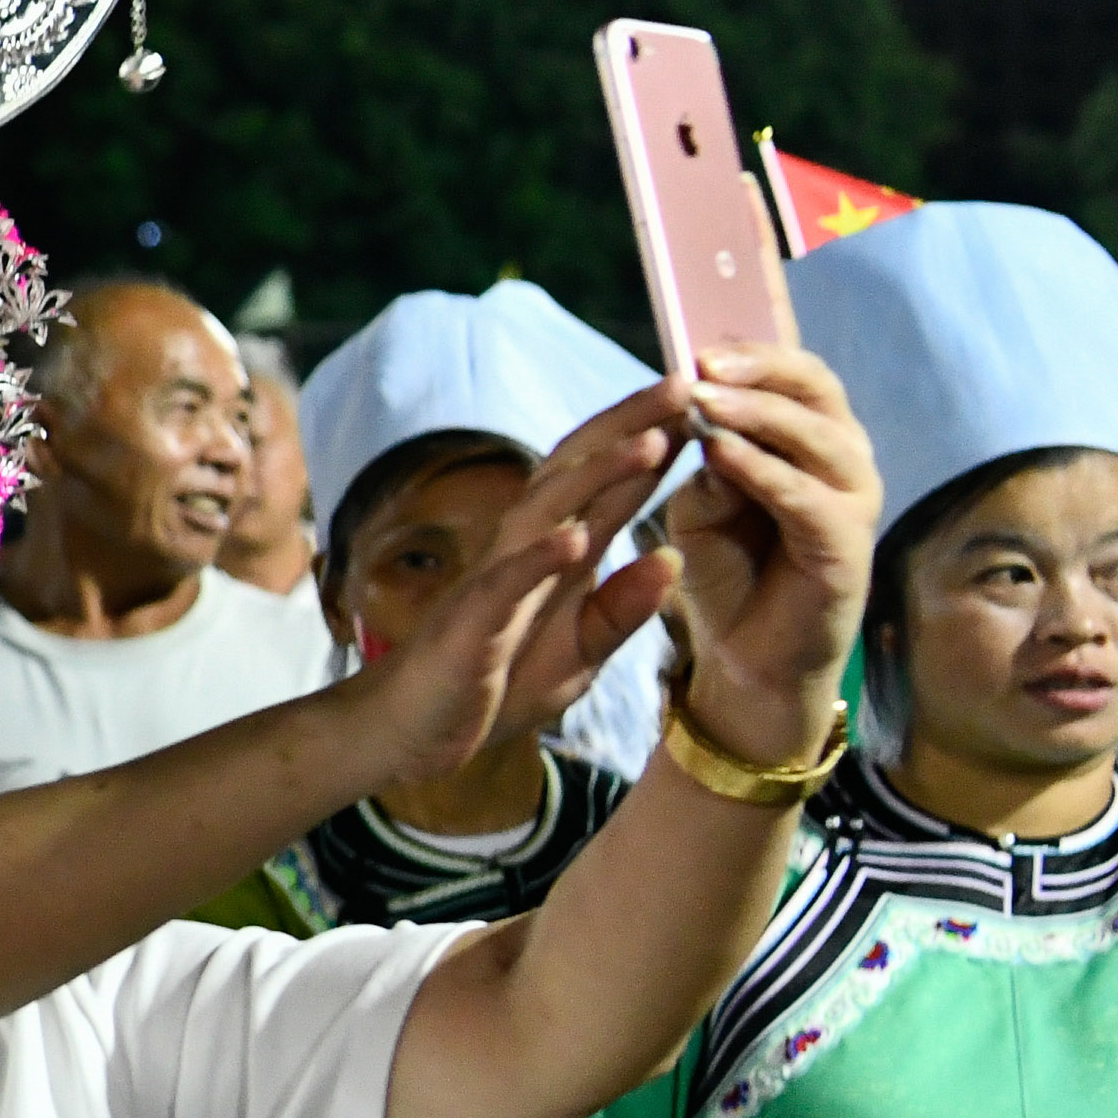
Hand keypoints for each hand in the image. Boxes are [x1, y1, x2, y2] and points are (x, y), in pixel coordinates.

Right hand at [347, 388, 681, 793]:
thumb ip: (621, 610)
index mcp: (558, 556)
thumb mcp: (579, 654)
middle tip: (685, 385)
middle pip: (580, 473)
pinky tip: (575, 536)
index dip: (655, 443)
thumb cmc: (492, 686)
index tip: (704, 404)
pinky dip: (540, 557)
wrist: (412, 732)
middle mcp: (527, 552)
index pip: (610, 486)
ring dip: (598, 475)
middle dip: (631, 426)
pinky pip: (507, 583)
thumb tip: (671, 559)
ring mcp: (496, 580)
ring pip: (549, 511)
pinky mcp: (471, 622)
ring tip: (650, 441)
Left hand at [648, 342, 874, 756]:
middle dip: (758, 368)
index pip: (794, 372)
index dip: (752, 349)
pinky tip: (720, 455)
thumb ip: (706, 458)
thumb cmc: (729, 571)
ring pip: (816, 435)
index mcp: (811, 439)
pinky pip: (807, 496)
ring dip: (756, 413)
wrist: (749, 658)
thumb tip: (699, 414)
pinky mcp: (848, 547)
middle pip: (815, 388)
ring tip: (703, 399)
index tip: (695, 340)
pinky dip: (763, 470)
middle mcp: (844, 460)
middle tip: (701, 362)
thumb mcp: (703, 503)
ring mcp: (854, 501)